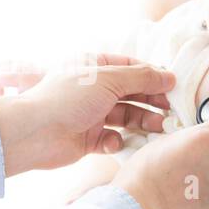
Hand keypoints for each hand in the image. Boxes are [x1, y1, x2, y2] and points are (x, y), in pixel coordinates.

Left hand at [0, 53, 174, 175]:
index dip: (151, 76)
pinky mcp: (87, 138)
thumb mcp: (109, 80)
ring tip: (158, 127)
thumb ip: (140, 78)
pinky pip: (110, 138)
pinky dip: (115, 140)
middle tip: (171, 110)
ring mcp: (90, 114)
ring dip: (141, 121)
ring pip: (124, 116)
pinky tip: (112, 141)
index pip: (129, 67)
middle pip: (130, 93)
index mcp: (93, 67)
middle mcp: (92, 89)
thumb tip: (168, 76)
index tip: (172, 85)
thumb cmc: (68, 98)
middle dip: (151, 100)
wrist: (35, 132)